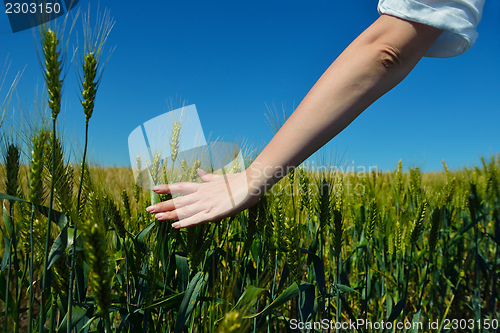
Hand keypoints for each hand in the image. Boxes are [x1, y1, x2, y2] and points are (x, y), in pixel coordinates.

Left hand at [146, 168, 260, 227]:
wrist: (250, 183)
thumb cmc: (238, 181)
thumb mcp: (220, 178)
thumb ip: (208, 178)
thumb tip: (199, 171)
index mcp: (203, 187)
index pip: (181, 187)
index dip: (167, 188)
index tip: (154, 189)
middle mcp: (201, 195)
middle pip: (179, 201)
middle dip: (163, 205)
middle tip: (148, 210)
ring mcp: (207, 204)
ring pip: (184, 210)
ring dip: (170, 214)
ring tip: (156, 217)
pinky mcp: (214, 212)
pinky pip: (197, 219)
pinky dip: (186, 222)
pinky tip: (175, 226)